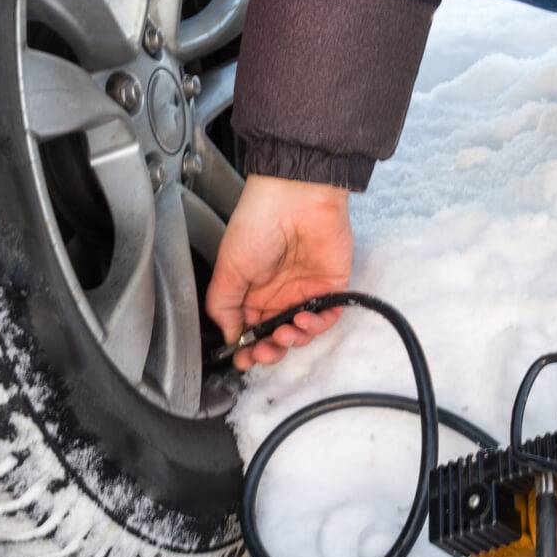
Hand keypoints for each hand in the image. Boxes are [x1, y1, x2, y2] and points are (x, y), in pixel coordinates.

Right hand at [206, 174, 353, 369]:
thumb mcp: (228, 269)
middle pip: (277, 335)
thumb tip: (231, 336)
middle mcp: (279, 292)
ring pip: (302, 331)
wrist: (294, 197)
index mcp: (252, 288)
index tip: (242, 358)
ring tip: (283, 333)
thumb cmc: (257, 224)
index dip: (247, 347)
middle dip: (269, 350)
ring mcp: (306, 289)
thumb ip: (224, 306)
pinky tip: (302, 319)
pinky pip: (327, 316)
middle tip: (263, 353)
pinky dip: (316, 326)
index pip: (251, 328)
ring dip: (292, 340)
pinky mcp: (331, 284)